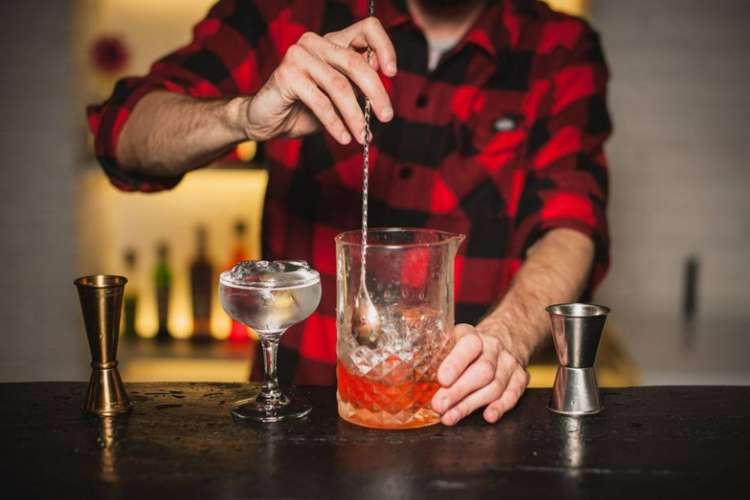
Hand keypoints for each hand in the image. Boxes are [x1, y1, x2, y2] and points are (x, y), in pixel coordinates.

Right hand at [244, 17, 395, 143]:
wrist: (268, 121)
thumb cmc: (305, 108)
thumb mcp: (340, 96)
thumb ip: (358, 84)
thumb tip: (382, 77)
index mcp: (332, 42)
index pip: (366, 29)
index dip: (384, 47)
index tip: (392, 74)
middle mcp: (316, 43)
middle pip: (355, 62)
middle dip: (376, 92)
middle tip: (386, 116)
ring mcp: (299, 56)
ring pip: (339, 85)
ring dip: (355, 115)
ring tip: (362, 136)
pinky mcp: (287, 75)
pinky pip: (320, 102)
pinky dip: (335, 123)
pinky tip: (344, 137)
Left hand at [431, 324, 529, 425]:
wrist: (504, 337)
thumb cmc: (467, 347)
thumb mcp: (451, 341)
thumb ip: (436, 355)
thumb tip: (410, 377)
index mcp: (473, 335)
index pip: (468, 346)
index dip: (455, 363)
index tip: (441, 379)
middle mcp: (494, 347)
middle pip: (482, 371)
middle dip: (459, 391)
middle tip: (439, 405)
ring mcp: (509, 362)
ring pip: (495, 386)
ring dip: (471, 405)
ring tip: (450, 417)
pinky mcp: (520, 377)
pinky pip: (513, 394)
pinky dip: (501, 407)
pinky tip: (488, 416)